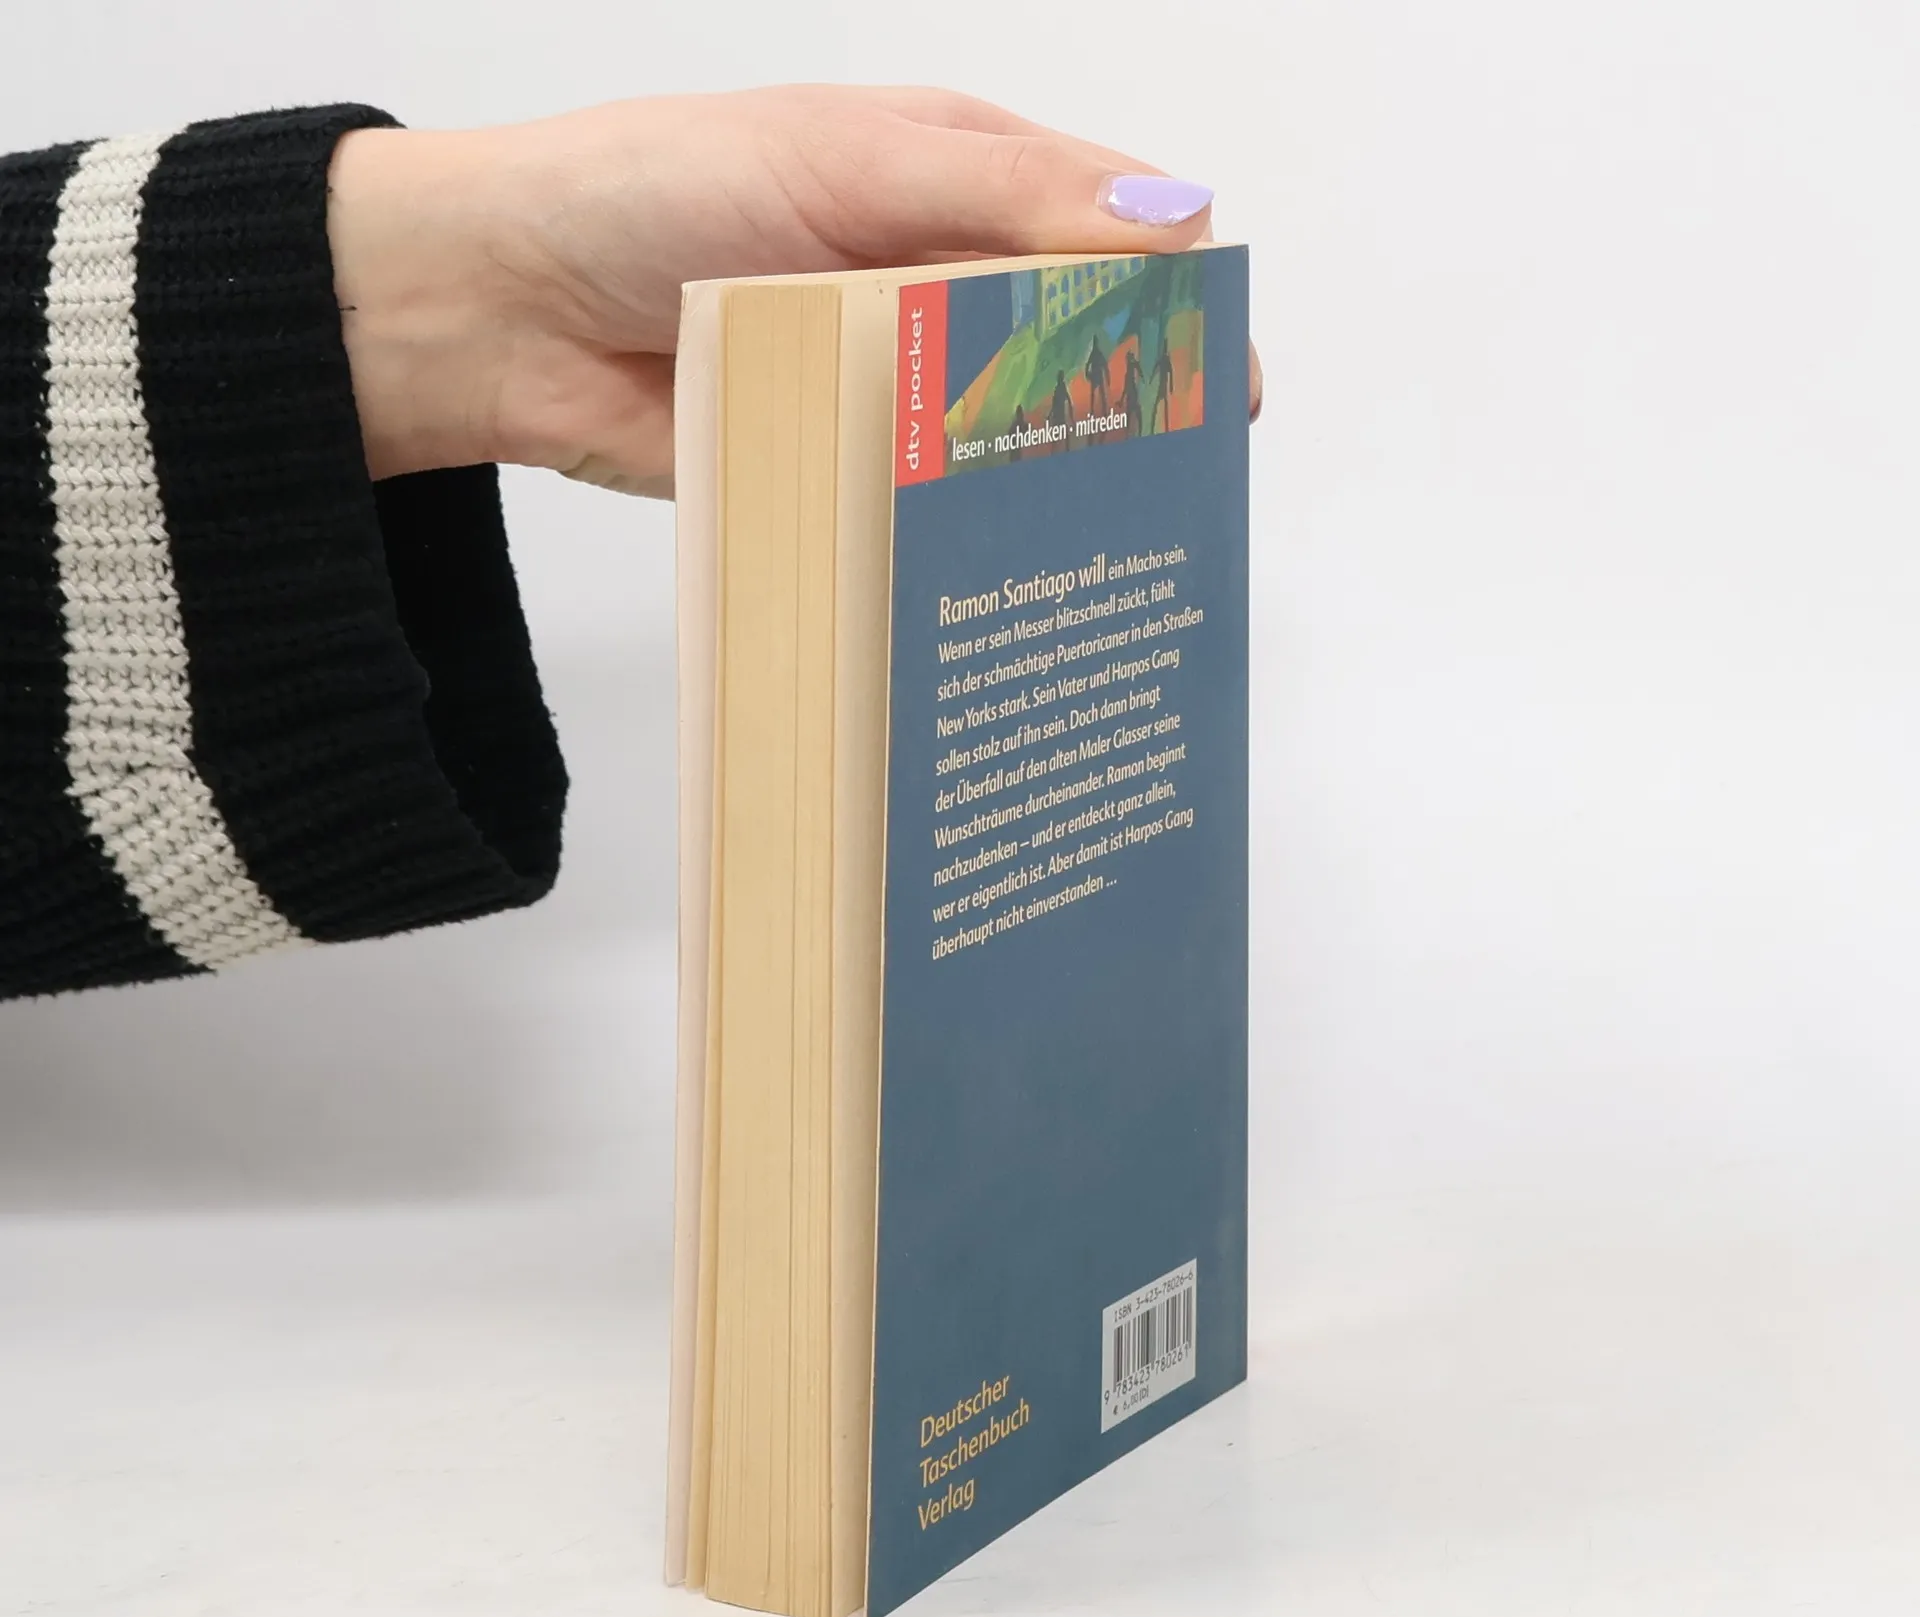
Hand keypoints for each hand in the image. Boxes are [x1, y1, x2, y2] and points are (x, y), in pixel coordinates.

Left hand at [326, 87, 1259, 493]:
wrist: (502, 306)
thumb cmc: (653, 191)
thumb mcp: (843, 162)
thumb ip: (1003, 196)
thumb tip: (1176, 215)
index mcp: (954, 182)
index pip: (1105, 234)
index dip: (1174, 303)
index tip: (1225, 382)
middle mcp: (931, 283)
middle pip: (1063, 349)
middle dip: (1123, 407)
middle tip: (1179, 484)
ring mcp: (883, 384)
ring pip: (998, 437)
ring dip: (1045, 479)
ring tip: (1109, 540)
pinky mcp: (835, 466)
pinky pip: (916, 504)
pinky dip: (957, 531)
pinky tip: (1001, 568)